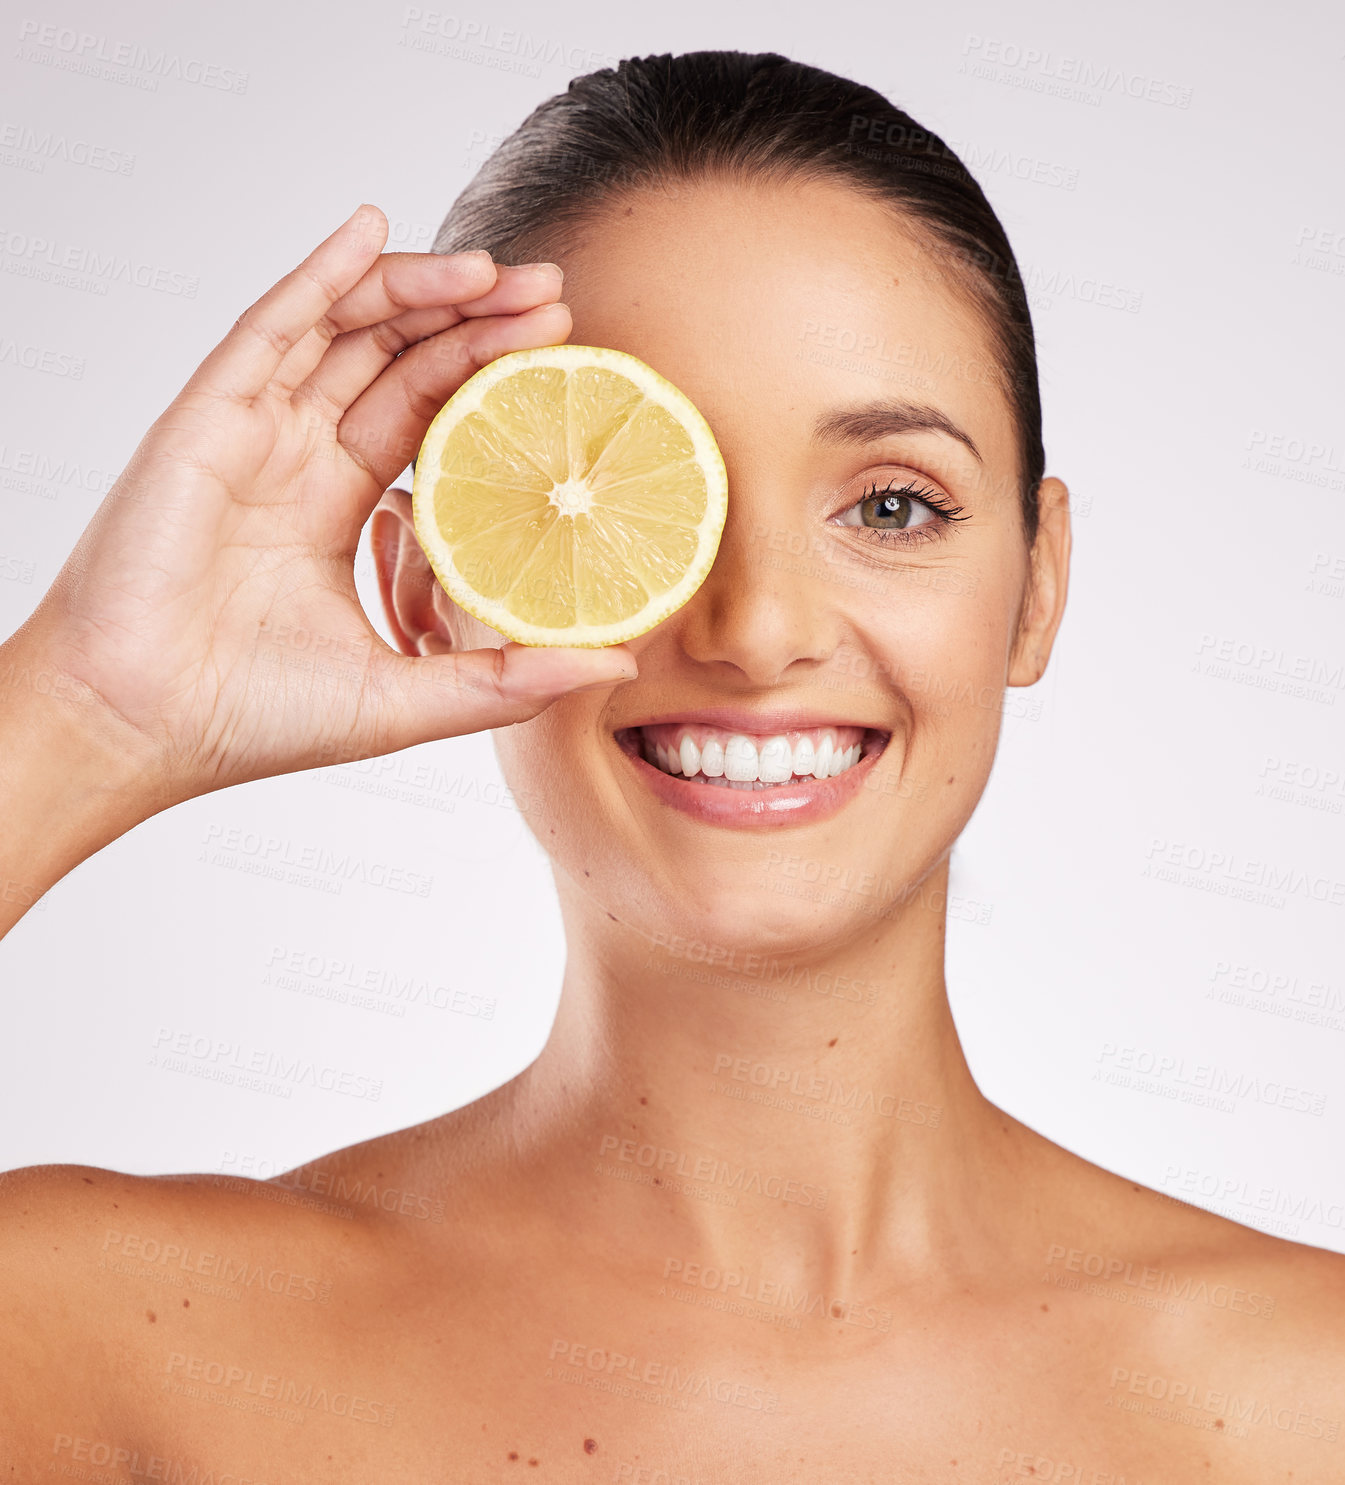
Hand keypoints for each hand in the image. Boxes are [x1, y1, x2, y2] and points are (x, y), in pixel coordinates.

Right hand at [11, 205, 635, 811]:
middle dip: (475, 324)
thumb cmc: (254, 719)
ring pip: (343, 333)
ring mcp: (251, 434)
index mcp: (338, 510)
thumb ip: (510, 679)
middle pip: (398, 363)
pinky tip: (371, 230)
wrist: (142, 726)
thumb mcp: (410, 697)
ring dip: (418, 291)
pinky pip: (269, 328)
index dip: (490, 379)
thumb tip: (616, 659)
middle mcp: (297, 461)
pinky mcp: (205, 419)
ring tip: (494, 270)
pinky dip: (321, 276)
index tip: (561, 351)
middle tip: (552, 294)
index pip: (428, 419)